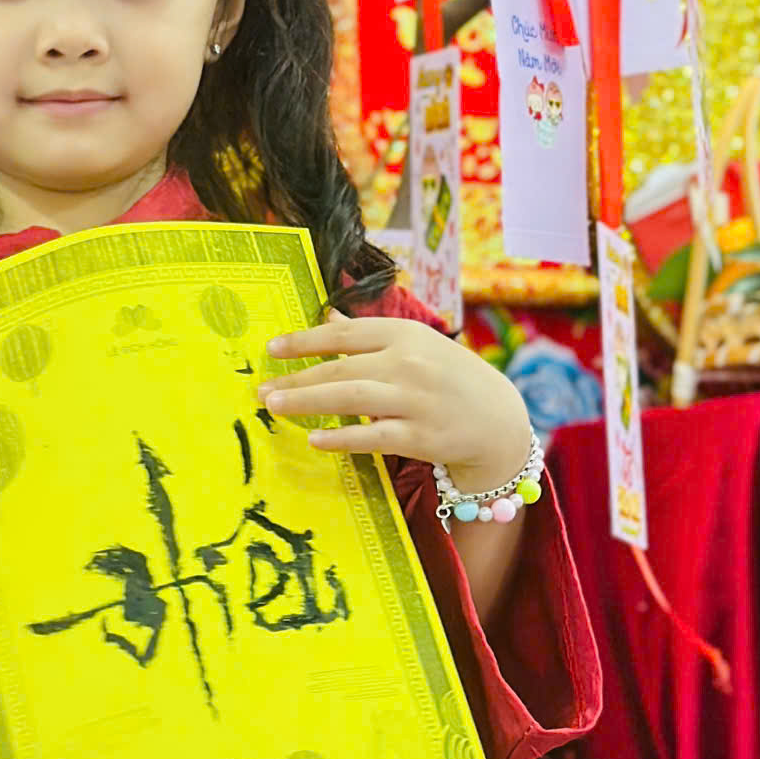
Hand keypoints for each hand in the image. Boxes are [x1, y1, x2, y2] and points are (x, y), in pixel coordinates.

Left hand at [258, 312, 532, 486]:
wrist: (498, 419)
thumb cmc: (447, 377)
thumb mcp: (415, 345)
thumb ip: (370, 336)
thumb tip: (327, 319)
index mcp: (405, 334)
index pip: (344, 334)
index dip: (304, 341)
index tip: (271, 348)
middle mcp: (409, 363)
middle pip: (340, 368)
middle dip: (296, 378)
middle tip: (261, 389)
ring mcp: (415, 400)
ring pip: (350, 398)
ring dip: (307, 401)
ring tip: (274, 406)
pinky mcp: (421, 436)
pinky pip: (372, 437)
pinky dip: (341, 437)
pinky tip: (314, 438)